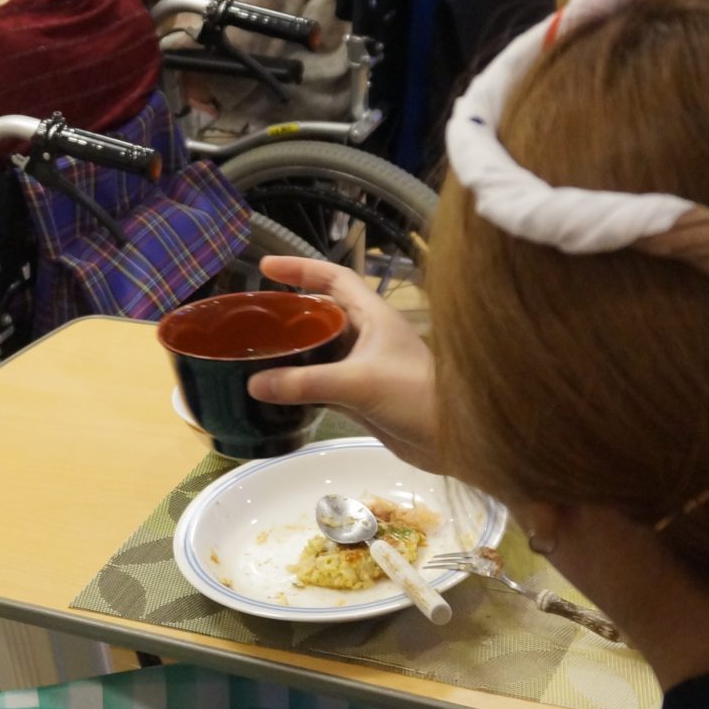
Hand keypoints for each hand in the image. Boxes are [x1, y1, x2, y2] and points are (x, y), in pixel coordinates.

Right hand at [247, 257, 439, 471]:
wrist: (454, 441)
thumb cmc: (416, 396)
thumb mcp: (359, 383)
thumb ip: (307, 383)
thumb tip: (254, 384)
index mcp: (373, 316)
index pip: (334, 278)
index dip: (301, 268)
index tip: (266, 267)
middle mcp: (367, 336)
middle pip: (322, 312)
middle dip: (290, 311)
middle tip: (253, 317)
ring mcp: (364, 367)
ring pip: (320, 349)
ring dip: (293, 349)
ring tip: (257, 350)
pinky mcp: (361, 396)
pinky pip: (322, 382)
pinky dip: (300, 383)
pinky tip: (276, 389)